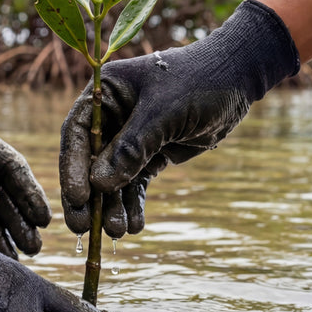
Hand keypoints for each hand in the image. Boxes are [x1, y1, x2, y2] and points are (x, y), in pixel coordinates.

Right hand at [60, 0, 299, 236]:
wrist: (238, 78)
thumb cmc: (200, 81)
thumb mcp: (164, 112)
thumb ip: (131, 147)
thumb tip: (98, 184)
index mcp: (105, 92)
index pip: (79, 132)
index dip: (73, 166)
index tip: (77, 197)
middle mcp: (112, 115)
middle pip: (90, 160)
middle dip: (88, 195)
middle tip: (84, 227)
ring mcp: (131, 135)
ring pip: (113, 176)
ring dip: (113, 205)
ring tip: (118, 232)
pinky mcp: (152, 151)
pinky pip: (137, 181)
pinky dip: (135, 202)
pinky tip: (135, 225)